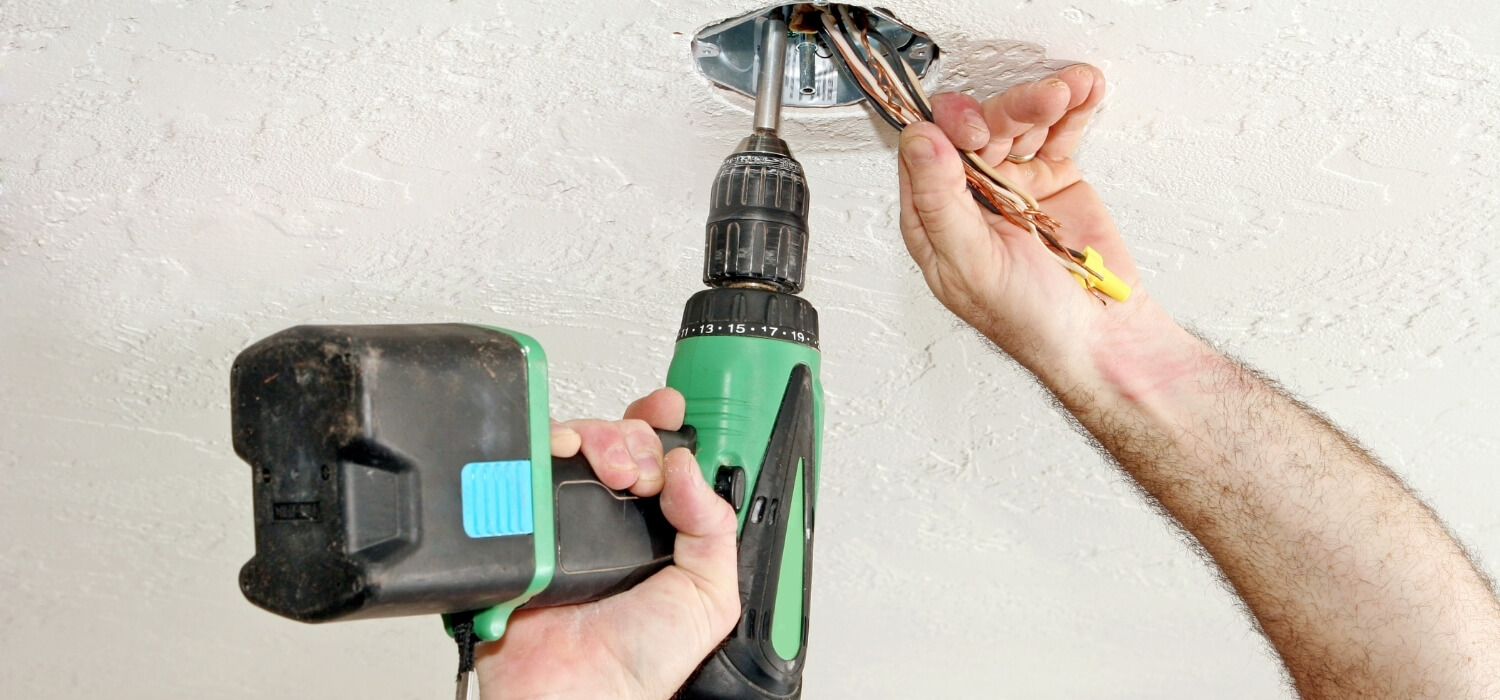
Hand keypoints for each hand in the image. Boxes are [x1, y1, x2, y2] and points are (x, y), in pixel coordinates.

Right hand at [476, 388, 739, 699]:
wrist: (578, 693)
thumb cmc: (638, 663)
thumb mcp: (709, 594)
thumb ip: (714, 527)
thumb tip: (688, 466)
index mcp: (653, 529)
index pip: (658, 456)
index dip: (663, 426)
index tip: (671, 412)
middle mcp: (606, 518)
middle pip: (614, 438)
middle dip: (632, 437)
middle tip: (641, 473)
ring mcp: (559, 517)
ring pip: (570, 442)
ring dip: (595, 437)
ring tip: (614, 473)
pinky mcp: (520, 523)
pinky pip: (522, 469)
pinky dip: (540, 450)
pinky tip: (562, 459)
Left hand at [898, 64, 1153, 377]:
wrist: (1099, 337)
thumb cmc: (1030, 320)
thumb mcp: (973, 264)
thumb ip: (941, 201)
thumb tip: (918, 143)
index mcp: (933, 217)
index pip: (927, 154)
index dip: (950, 130)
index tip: (976, 125)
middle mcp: (968, 196)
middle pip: (977, 130)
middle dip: (1009, 110)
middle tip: (1040, 101)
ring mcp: (1011, 184)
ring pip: (1017, 123)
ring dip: (1043, 99)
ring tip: (1070, 90)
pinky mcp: (1052, 177)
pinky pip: (1056, 131)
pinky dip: (1072, 107)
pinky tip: (1084, 90)